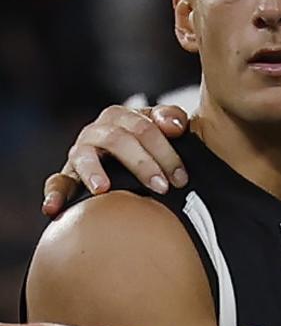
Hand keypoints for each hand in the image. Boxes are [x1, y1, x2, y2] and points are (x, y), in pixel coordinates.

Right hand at [41, 105, 190, 217]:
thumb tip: (175, 125)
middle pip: (118, 140)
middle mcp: (98, 131)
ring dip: (93, 172)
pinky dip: (54, 194)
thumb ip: (172, 118)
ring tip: (103, 189)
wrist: (131, 158)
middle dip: (142, 164)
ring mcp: (81, 152)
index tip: (181, 177)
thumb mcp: (164, 127)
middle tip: (161, 187)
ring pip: (84, 156)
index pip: (144, 128)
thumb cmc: (152, 144)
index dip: (166, 152)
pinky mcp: (68, 175)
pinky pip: (57, 182)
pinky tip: (53, 208)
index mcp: (122, 117)